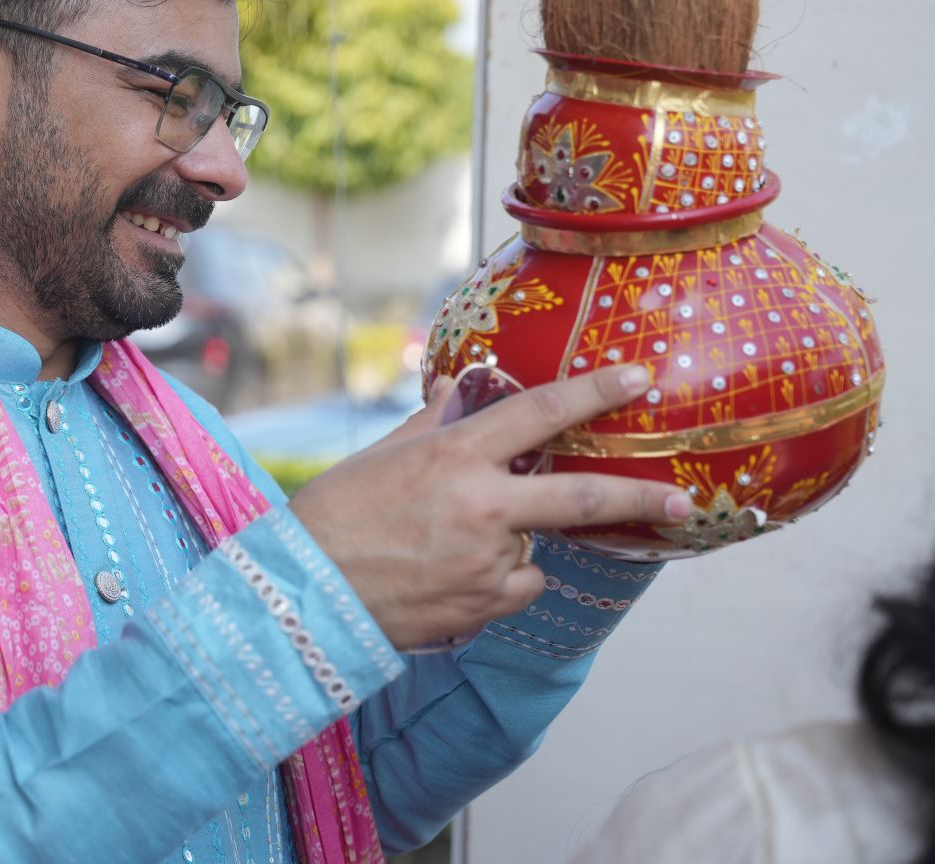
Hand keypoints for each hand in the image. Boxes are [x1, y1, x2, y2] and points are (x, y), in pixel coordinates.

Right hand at [286, 364, 689, 651]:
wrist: (304, 596)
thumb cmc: (332, 517)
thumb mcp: (380, 456)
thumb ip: (431, 424)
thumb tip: (459, 392)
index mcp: (454, 457)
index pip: (539, 413)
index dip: (594, 391)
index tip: (637, 376)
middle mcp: (482, 507)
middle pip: (581, 499)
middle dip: (639, 497)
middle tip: (679, 499)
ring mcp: (487, 561)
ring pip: (532, 543)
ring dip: (509, 537)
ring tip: (443, 545)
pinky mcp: (485, 606)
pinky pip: (519, 583)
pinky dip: (501, 577)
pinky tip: (453, 576)